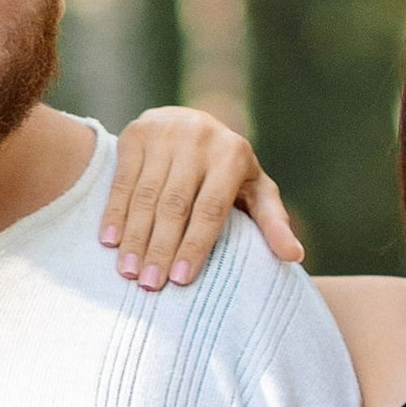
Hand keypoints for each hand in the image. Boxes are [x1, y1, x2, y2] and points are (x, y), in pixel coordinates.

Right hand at [101, 109, 302, 290]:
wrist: (188, 120)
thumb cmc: (227, 170)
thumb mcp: (255, 190)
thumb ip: (272, 221)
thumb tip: (295, 256)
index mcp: (232, 154)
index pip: (210, 208)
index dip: (194, 245)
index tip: (180, 280)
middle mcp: (198, 139)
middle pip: (175, 205)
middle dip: (161, 248)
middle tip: (150, 286)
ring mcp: (164, 133)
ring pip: (146, 195)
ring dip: (134, 237)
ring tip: (129, 272)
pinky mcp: (136, 133)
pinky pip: (122, 181)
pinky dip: (114, 214)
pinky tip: (110, 243)